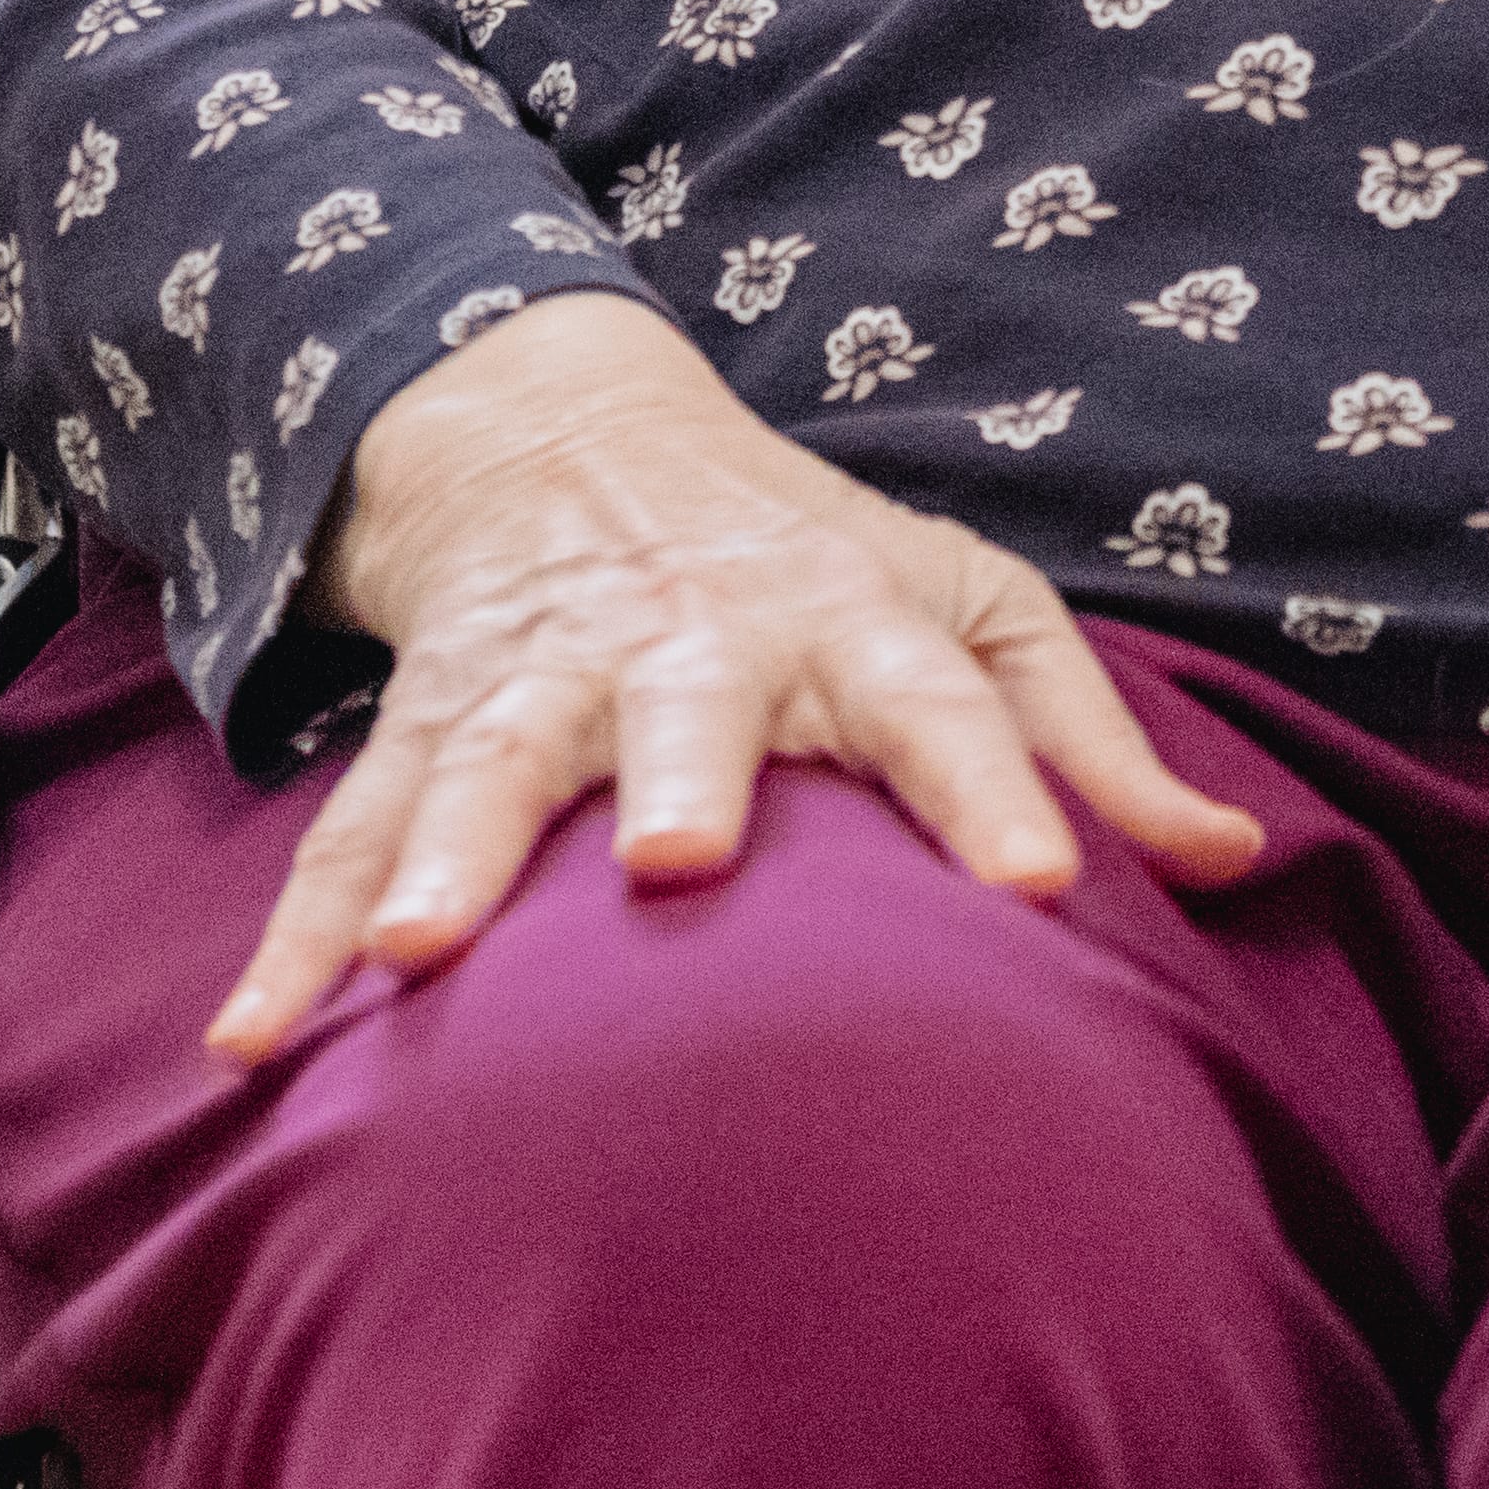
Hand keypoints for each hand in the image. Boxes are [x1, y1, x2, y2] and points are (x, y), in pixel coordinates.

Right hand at [211, 294, 1268, 1063]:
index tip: (1047, 889)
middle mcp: (690, 648)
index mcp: (850, 622)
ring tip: (411, 958)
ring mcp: (542, 686)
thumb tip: (1239, 864)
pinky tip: (249, 1046)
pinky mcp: (423, 730)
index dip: (1002, 792)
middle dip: (679, 782)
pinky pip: (343, 843)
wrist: (578, 442)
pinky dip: (290, 944)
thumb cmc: (815, 565)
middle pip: (690, 712)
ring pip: (487, 769)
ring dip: (441, 859)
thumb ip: (1090, 741)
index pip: (947, 705)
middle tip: (676, 867)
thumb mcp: (973, 611)